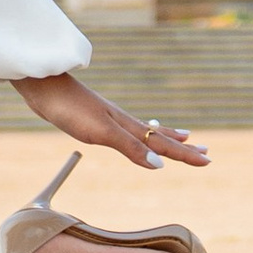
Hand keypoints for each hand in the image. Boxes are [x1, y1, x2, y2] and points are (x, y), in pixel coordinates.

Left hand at [9, 70, 205, 173]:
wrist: (44, 88)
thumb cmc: (71, 109)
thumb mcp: (101, 132)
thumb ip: (130, 147)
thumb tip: (159, 165)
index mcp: (128, 126)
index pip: (163, 144)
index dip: (185, 155)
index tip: (208, 161)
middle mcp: (124, 122)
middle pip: (160, 137)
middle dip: (183, 147)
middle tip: (206, 152)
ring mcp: (111, 119)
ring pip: (147, 131)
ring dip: (166, 138)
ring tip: (184, 137)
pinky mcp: (97, 119)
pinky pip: (130, 130)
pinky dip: (142, 134)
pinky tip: (137, 131)